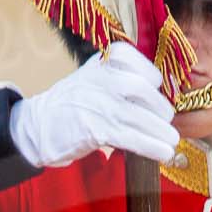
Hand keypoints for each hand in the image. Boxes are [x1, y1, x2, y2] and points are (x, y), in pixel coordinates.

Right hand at [8, 43, 178, 168]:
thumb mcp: (93, 79)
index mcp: (98, 63)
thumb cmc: (74, 104)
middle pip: (140, 87)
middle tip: (167, 121)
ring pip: (138, 115)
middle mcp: (98, 79)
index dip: (150, 74)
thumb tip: (159, 97)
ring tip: (172, 142)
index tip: (157, 86)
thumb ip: (120, 78)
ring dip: (160, 131)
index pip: (130, 58)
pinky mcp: (95, 129)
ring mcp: (97, 104)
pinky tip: (163, 153)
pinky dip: (151, 146)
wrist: (39, 126)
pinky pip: (131, 137)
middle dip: (159, 107)